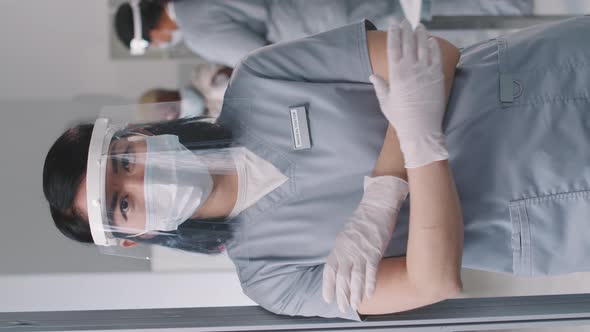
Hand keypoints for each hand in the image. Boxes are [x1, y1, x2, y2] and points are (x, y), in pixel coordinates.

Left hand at [322, 176, 408, 311]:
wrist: (377, 204)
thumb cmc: (364, 219)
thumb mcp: (348, 234)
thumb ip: (345, 248)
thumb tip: (343, 262)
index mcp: (339, 246)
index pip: (329, 269)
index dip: (327, 285)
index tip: (327, 298)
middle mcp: (347, 250)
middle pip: (341, 277)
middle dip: (341, 294)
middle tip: (342, 308)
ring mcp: (360, 251)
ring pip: (355, 277)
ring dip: (354, 293)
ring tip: (354, 306)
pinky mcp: (374, 250)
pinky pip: (371, 270)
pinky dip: (369, 283)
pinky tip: (369, 294)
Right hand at [370, 20, 448, 167]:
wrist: (421, 129)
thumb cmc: (400, 118)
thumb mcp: (385, 102)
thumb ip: (380, 86)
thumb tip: (372, 75)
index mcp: (395, 74)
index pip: (393, 47)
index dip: (393, 34)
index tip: (392, 24)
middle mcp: (410, 69)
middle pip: (408, 43)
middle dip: (406, 29)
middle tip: (404, 21)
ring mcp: (425, 71)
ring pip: (423, 46)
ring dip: (420, 34)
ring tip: (419, 26)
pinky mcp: (437, 76)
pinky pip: (436, 56)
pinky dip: (433, 46)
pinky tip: (431, 40)